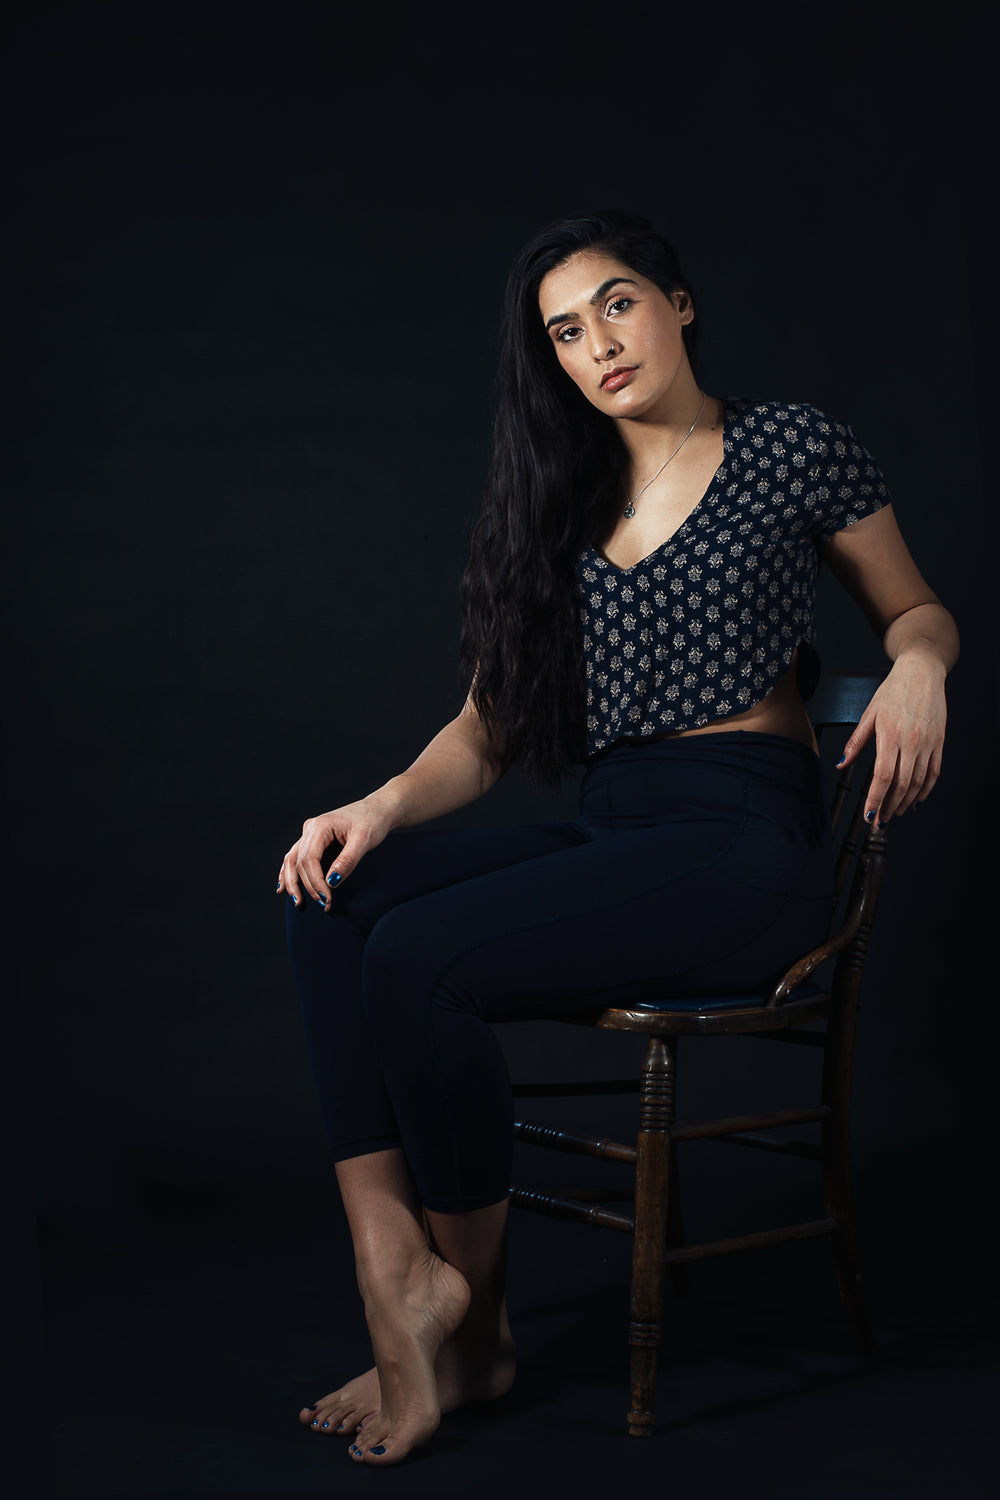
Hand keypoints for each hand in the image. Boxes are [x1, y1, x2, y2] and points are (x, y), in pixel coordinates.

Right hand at [277, 794, 395, 911]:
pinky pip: (295, 858)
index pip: (310, 859)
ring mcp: (309, 834)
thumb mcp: (364, 840)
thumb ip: (347, 860)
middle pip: (299, 862)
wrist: (376, 810)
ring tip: (298, 903)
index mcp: (320, 826)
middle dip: (308, 886)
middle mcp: (310, 829)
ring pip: (291, 861)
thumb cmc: (372, 822)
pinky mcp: (312, 841)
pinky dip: (289, 873)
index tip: (327, 899)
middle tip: (322, 905)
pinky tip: (283, 888)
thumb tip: (331, 882)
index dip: (315, 882)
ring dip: (293, 883)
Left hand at [837, 648, 946, 825]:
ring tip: (895, 815)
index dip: (876, 799)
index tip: (869, 815)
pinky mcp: (939, 742)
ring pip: (918, 783)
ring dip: (906, 803)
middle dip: (889, 808)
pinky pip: (934, 772)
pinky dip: (926, 790)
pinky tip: (916, 800)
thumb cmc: (893, 691)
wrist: (922, 672)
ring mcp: (928, 744)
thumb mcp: (869, 714)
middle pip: (901, 785)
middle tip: (880, 822)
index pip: (882, 777)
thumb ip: (856, 742)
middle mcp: (912, 743)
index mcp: (891, 736)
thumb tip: (842, 764)